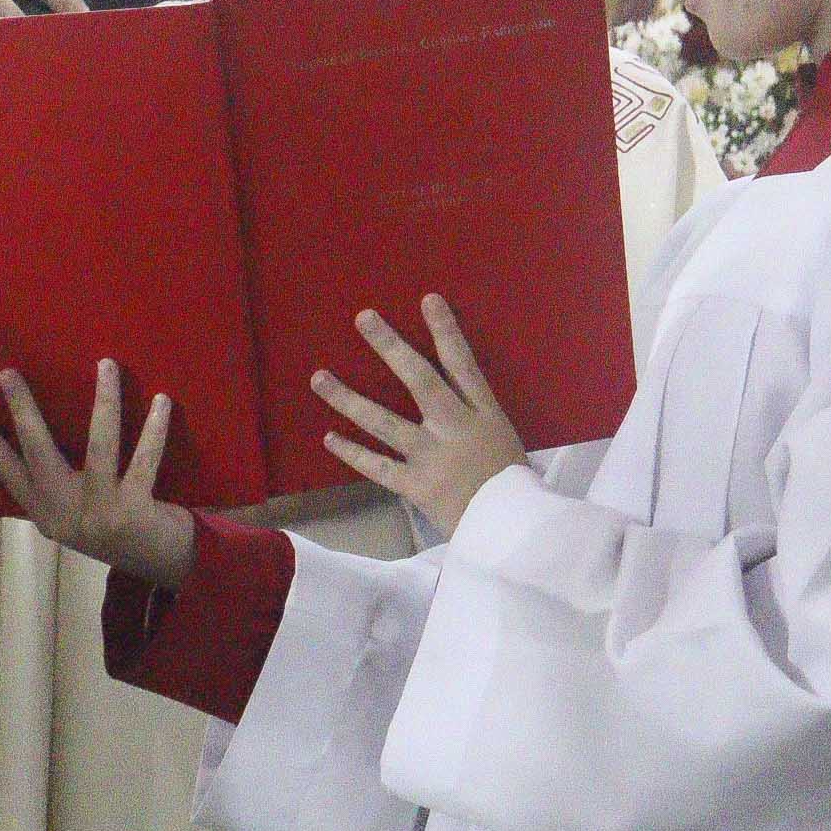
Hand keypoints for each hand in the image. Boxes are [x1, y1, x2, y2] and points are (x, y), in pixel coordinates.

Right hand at [0, 360, 196, 587]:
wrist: (159, 563)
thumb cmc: (115, 523)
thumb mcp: (75, 511)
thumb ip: (56, 481)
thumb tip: (35, 424)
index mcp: (46, 510)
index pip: (5, 469)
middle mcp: (65, 512)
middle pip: (38, 451)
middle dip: (22, 410)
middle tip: (8, 373)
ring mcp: (99, 513)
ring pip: (100, 446)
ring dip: (105, 401)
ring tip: (106, 365)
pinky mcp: (133, 513)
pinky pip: (145, 460)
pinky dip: (154, 428)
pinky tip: (161, 400)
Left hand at [312, 294, 524, 534]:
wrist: (511, 531)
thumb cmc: (510, 483)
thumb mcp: (503, 438)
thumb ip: (475, 413)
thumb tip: (450, 386)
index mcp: (484, 414)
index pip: (463, 364)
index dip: (446, 331)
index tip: (427, 299)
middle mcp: (455, 429)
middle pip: (419, 380)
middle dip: (390, 347)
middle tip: (363, 318)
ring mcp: (432, 457)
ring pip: (383, 422)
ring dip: (348, 399)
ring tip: (319, 377)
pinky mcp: (416, 486)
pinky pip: (377, 467)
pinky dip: (352, 453)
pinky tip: (328, 438)